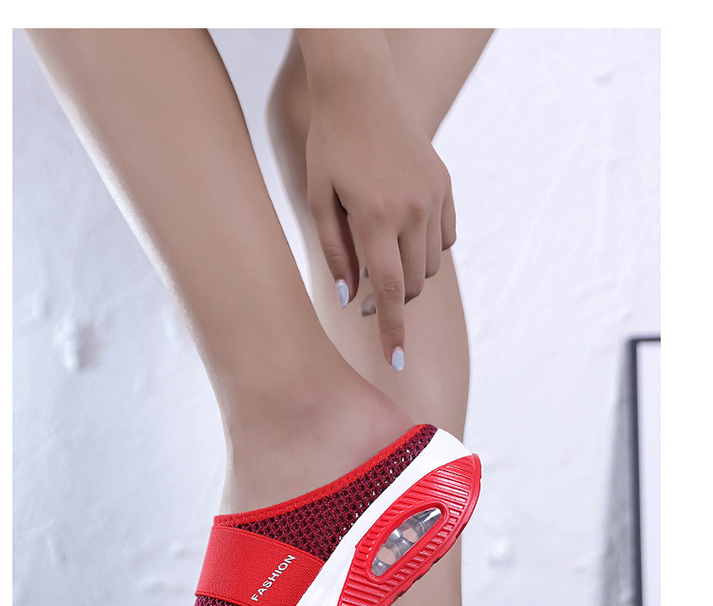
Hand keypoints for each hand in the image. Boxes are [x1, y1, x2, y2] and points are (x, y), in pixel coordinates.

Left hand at [301, 45, 455, 368]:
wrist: (360, 86)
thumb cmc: (329, 144)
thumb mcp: (318, 200)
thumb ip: (335, 253)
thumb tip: (351, 298)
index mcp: (375, 217)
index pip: (390, 291)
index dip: (392, 330)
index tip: (396, 361)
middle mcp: (412, 210)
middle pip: (413, 283)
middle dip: (394, 301)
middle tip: (367, 300)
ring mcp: (434, 196)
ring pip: (431, 264)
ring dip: (410, 276)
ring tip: (382, 260)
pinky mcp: (445, 184)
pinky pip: (446, 238)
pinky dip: (428, 250)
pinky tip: (405, 238)